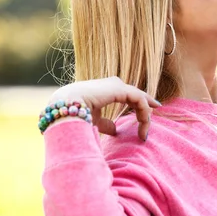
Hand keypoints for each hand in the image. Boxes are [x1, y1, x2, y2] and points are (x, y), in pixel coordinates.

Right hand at [46, 77, 160, 140]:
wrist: (64, 109)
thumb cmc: (74, 116)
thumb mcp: (92, 121)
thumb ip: (105, 123)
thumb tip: (115, 130)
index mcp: (103, 90)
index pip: (126, 95)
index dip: (138, 104)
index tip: (146, 118)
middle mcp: (111, 84)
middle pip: (134, 95)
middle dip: (145, 106)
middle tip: (152, 118)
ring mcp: (115, 85)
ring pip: (138, 98)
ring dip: (144, 115)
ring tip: (145, 131)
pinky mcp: (120, 88)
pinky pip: (138, 99)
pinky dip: (144, 111)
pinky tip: (146, 121)